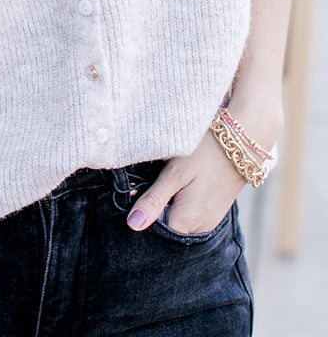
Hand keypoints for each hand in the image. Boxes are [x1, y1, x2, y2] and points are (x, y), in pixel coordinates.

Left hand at [126, 129, 244, 233]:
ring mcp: (209, 221)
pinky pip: (191, 215)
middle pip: (167, 229)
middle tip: (149, 187)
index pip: (154, 234)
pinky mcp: (215, 211)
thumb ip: (154, 200)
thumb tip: (133, 225)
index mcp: (186, 223)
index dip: (142, 217)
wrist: (242, 143)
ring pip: (179, 222)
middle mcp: (199, 228)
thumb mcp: (175, 174)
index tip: (136, 198)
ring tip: (166, 184)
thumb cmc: (206, 154)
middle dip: (155, 213)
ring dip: (169, 208)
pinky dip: (181, 205)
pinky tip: (179, 187)